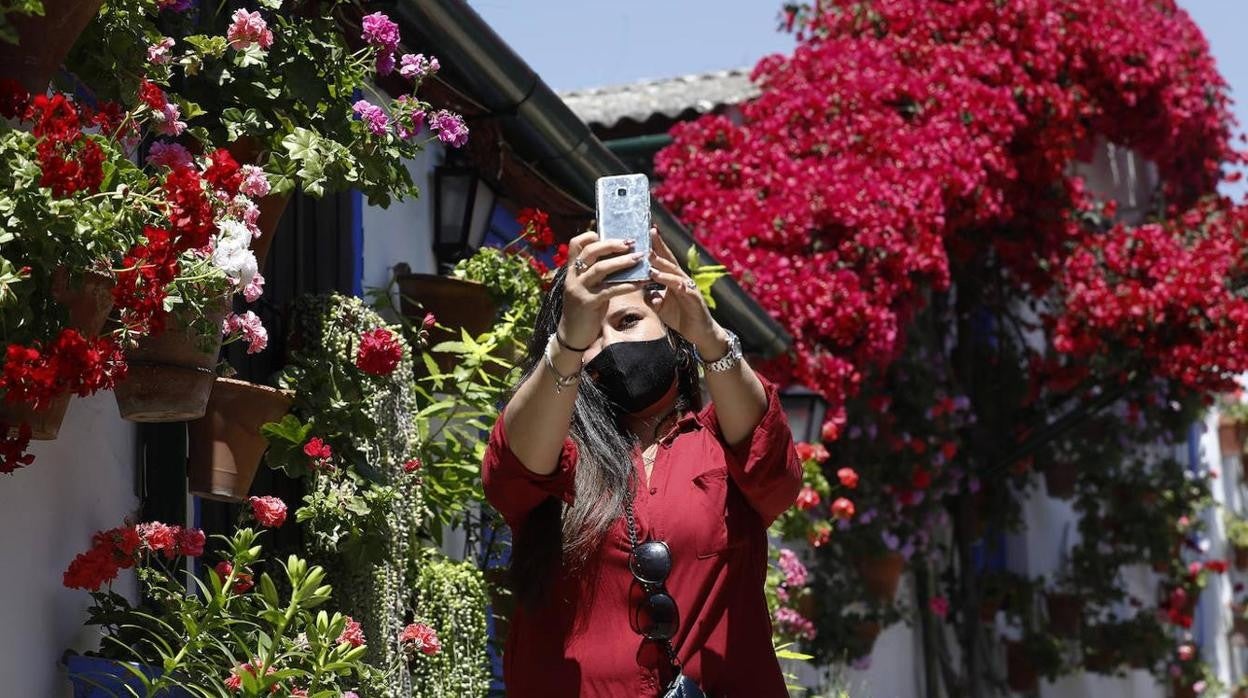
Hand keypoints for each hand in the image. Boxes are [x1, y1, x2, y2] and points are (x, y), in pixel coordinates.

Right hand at [558, 230, 644, 347]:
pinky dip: (627, 285)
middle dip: (612, 245)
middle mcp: (573, 277)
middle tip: (631, 242)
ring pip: (600, 269)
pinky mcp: (588, 303)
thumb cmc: (584, 310)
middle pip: (591, 252)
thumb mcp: (587, 288)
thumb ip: (596, 274)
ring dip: (622, 262)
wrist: (572, 335)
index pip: (575, 245)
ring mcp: (579, 289)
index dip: (590, 236)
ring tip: (639, 258)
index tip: (608, 234)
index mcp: (572, 271)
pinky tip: (640, 283)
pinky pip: (610, 290)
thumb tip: (617, 258)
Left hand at [645, 227, 725, 355]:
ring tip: (651, 262)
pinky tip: (672, 282)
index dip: (656, 245)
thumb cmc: (681, 316)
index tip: (647, 231)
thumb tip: (643, 291)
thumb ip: (651, 297)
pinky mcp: (694, 299)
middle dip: (659, 248)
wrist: (700, 333)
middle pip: (670, 260)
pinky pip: (685, 290)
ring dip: (664, 268)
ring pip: (675, 274)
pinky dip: (677, 286)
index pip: (663, 259)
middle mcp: (682, 280)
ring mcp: (689, 288)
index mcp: (673, 279)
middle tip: (649, 234)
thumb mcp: (661, 307)